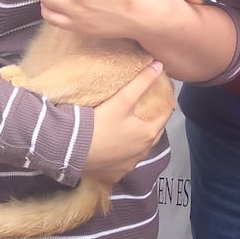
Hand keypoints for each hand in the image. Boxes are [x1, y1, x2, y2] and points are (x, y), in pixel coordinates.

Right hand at [80, 60, 171, 182]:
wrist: (73, 149)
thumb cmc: (101, 123)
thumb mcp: (123, 100)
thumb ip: (142, 82)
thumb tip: (159, 64)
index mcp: (148, 134)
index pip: (165, 116)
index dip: (166, 103)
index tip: (164, 95)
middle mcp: (142, 153)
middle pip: (154, 134)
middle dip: (153, 122)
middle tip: (149, 110)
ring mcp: (129, 165)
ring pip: (140, 149)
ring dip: (139, 139)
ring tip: (132, 128)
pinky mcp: (115, 174)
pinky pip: (125, 162)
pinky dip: (125, 154)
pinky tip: (117, 147)